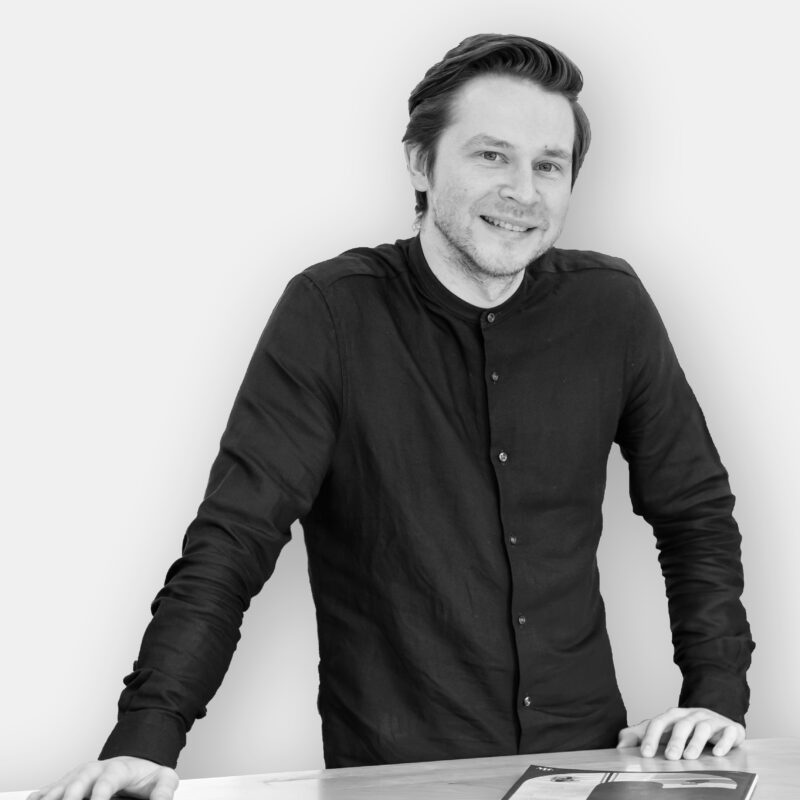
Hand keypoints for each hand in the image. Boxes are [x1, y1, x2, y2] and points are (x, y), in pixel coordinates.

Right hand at [26, 756, 178, 799]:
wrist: (135, 765)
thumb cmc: (146, 776)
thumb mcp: (163, 779)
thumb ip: (164, 791)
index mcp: (118, 768)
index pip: (108, 778)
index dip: (101, 792)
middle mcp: (95, 770)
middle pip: (79, 780)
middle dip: (70, 795)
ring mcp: (78, 776)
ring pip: (60, 785)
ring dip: (52, 797)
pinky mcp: (67, 784)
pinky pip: (49, 790)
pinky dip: (41, 797)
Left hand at [617, 707, 744, 759]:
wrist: (718, 719)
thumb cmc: (686, 729)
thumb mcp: (663, 731)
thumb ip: (640, 735)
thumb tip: (620, 745)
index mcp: (673, 716)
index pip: (658, 723)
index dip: (651, 737)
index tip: (645, 754)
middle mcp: (691, 715)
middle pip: (681, 725)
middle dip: (675, 740)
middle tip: (670, 757)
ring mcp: (711, 720)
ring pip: (703, 727)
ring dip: (696, 742)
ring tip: (690, 756)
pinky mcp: (731, 728)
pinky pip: (728, 732)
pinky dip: (724, 742)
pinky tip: (718, 753)